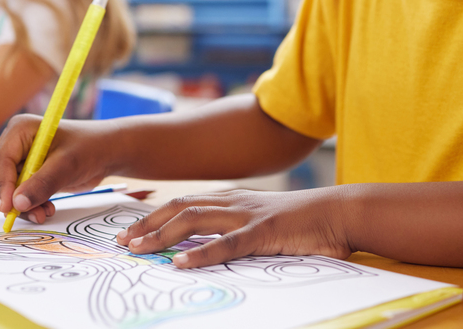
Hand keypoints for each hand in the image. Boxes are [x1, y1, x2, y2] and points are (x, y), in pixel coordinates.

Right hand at [0, 114, 120, 222]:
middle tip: (33, 212)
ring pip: (5, 189)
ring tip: (45, 212)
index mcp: (19, 130)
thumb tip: (16, 204)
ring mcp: (19, 159)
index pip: (0, 161)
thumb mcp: (67, 165)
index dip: (4, 185)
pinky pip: (16, 195)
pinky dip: (28, 205)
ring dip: (21, 205)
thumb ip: (42, 184)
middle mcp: (14, 143)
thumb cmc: (89, 149)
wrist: (106, 154)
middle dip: (10, 197)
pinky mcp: (26, 174)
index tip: (11, 208)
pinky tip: (46, 208)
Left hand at [114, 186, 353, 267]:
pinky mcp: (264, 232)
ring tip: (140, 249)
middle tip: (124, 241)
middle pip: (179, 207)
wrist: (339, 213)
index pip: (183, 203)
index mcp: (231, 199)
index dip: (154, 216)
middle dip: (148, 224)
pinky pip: (227, 244)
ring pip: (194, 220)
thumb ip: (234, 232)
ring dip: (163, 235)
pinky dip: (202, 253)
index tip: (131, 231)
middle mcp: (233, 201)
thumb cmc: (302, 223)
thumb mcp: (261, 223)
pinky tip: (182, 263)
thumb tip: (203, 250)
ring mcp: (248, 214)